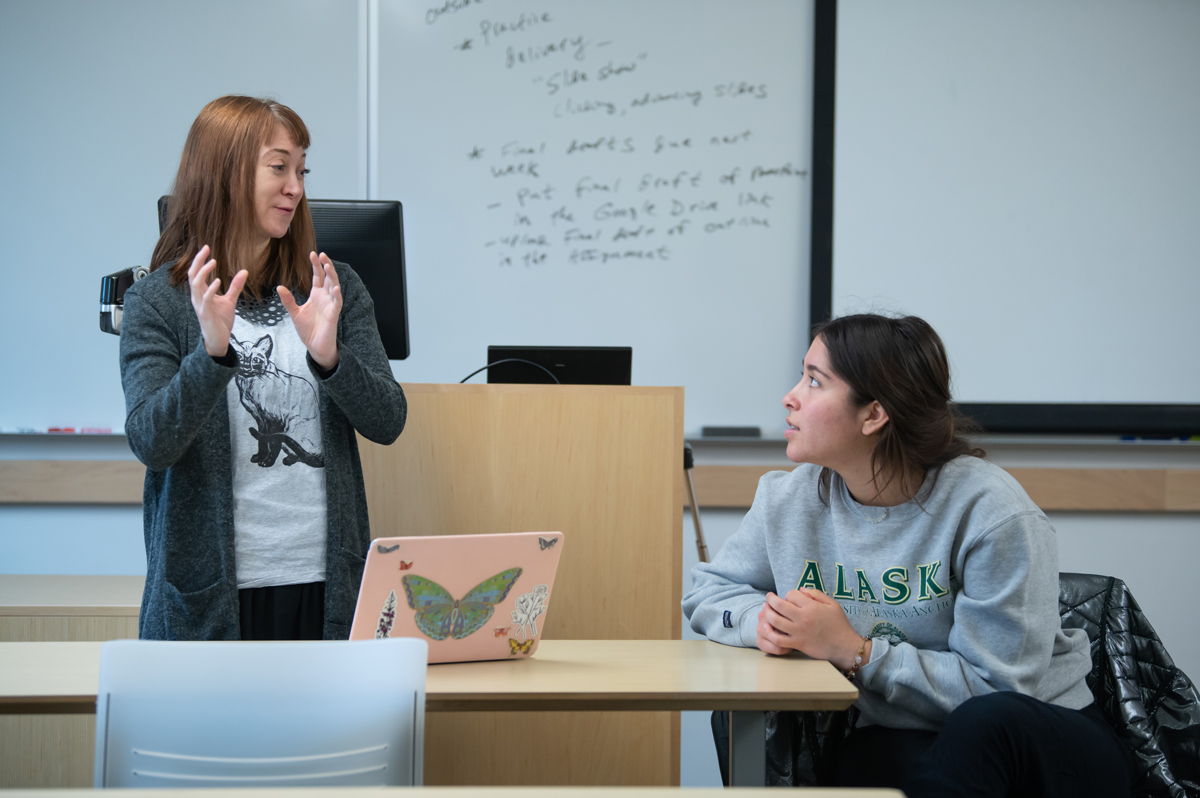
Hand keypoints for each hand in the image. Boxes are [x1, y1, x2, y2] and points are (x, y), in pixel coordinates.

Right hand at [187, 245, 246, 357]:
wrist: (219, 340)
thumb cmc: (221, 320)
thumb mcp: (230, 300)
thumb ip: (235, 286)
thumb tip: (244, 271)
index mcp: (201, 292)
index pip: (196, 272)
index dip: (199, 260)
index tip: (206, 247)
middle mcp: (197, 297)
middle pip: (192, 275)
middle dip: (197, 261)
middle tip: (205, 248)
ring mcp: (200, 305)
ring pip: (196, 285)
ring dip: (203, 272)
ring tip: (212, 262)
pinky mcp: (205, 313)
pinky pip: (205, 299)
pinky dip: (211, 289)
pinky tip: (218, 281)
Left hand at [278, 252, 341, 369]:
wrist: (315, 346)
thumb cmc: (307, 330)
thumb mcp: (294, 313)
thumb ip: (288, 300)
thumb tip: (279, 287)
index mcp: (316, 295)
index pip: (317, 276)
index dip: (315, 265)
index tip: (312, 253)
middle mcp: (325, 297)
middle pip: (327, 277)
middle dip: (325, 265)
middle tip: (321, 254)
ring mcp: (330, 305)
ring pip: (334, 286)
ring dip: (332, 276)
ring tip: (328, 265)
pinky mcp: (334, 314)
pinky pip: (337, 303)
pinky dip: (337, 295)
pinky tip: (336, 288)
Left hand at [759, 589, 868, 669]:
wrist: (845, 646)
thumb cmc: (840, 625)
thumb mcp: (832, 604)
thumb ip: (816, 594)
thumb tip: (800, 590)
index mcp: (811, 607)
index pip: (791, 595)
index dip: (788, 594)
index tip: (789, 597)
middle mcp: (803, 618)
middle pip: (779, 605)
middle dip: (770, 599)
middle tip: (768, 598)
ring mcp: (799, 632)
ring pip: (775, 621)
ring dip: (767, 613)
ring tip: (764, 610)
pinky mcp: (797, 644)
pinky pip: (778, 639)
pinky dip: (769, 633)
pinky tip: (766, 627)